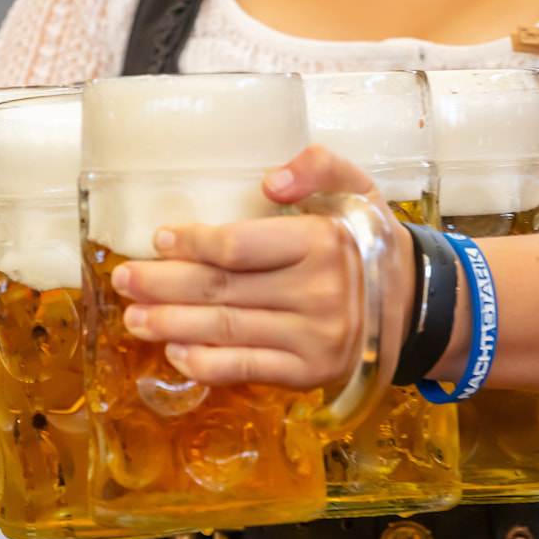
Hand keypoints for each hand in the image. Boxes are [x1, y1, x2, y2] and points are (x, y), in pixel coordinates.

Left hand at [112, 144, 412, 388]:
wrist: (414, 305)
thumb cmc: (367, 241)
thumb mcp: (357, 187)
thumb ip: (319, 166)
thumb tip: (271, 181)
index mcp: (323, 243)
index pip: (241, 247)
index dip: (193, 243)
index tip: (159, 239)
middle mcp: (319, 293)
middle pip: (222, 290)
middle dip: (164, 286)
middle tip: (124, 279)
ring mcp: (314, 338)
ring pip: (226, 330)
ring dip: (172, 325)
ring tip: (134, 318)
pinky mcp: (309, 373)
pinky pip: (247, 369)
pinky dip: (206, 364)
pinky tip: (175, 353)